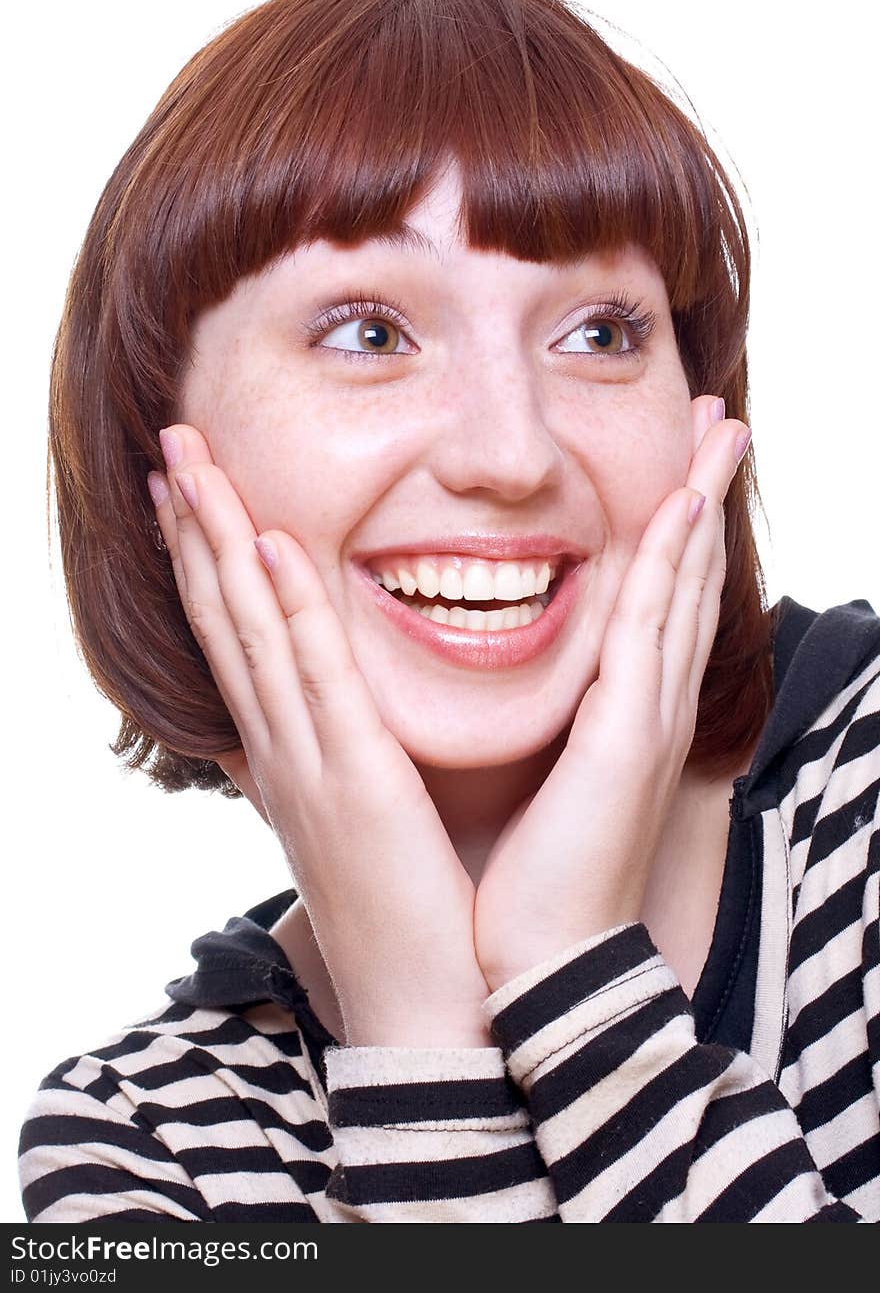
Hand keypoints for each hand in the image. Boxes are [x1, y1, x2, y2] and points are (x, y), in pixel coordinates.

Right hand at [148, 424, 490, 1045]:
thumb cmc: (407, 914)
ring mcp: (307, 764)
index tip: (188, 494)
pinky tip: (266, 546)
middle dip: (193, 528)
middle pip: (224, 618)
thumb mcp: (354, 825)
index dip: (205, 562)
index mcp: (287, 757)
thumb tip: (318, 723)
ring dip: (218, 542)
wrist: (428, 1008)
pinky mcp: (354, 781)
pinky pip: (314, 678)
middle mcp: (280, 751)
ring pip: (250, 631)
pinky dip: (286, 611)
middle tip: (171, 446)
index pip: (234, 640)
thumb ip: (332, 765)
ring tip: (191, 464)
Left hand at [473, 397, 751, 991]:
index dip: (671, 528)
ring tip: (724, 429)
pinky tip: (683, 506)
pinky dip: (671, 564)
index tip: (680, 464)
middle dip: (704, 494)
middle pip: (682, 576)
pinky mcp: (628, 738)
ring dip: (702, 501)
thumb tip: (487, 680)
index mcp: (617, 713)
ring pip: (680, 586)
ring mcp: (646, 718)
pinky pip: (649, 630)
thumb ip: (530, 725)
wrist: (531, 965)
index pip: (649, 598)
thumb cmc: (522, 880)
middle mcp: (643, 705)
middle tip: (727, 420)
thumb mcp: (529, 781)